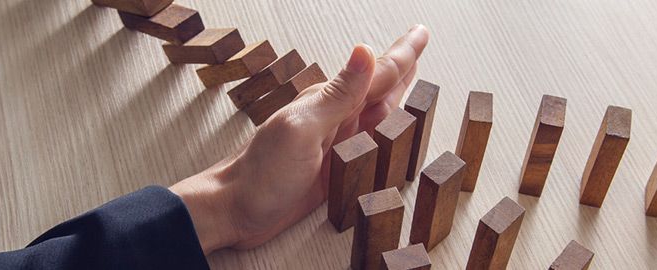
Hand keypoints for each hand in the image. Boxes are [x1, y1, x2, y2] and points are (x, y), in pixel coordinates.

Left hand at [170, 25, 429, 253]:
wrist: (234, 211)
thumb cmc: (262, 174)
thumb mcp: (302, 130)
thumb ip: (337, 96)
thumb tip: (365, 51)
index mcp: (330, 105)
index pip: (377, 73)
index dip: (403, 54)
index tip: (421, 33)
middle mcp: (336, 120)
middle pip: (382, 90)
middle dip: (404, 68)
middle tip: (421, 46)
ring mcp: (335, 144)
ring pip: (378, 115)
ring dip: (399, 97)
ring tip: (414, 80)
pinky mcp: (333, 169)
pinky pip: (369, 145)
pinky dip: (385, 135)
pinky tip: (388, 133)